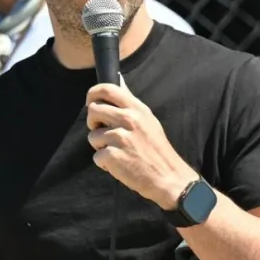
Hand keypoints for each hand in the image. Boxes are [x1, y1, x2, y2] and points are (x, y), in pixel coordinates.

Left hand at [85, 83, 197, 209]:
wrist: (169, 178)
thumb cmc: (157, 150)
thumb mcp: (148, 120)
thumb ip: (130, 104)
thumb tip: (119, 81)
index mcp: (137, 109)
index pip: (107, 89)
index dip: (93, 94)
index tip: (90, 102)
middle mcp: (129, 120)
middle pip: (93, 110)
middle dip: (93, 123)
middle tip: (104, 133)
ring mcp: (120, 138)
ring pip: (92, 136)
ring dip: (101, 146)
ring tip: (119, 152)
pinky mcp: (113, 156)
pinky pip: (96, 156)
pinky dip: (105, 163)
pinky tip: (120, 165)